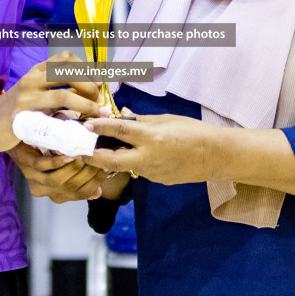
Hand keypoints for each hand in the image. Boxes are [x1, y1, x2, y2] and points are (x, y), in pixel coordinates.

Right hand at [0, 52, 103, 151]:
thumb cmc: (12, 110)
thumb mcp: (33, 95)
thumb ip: (55, 91)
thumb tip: (86, 92)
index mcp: (35, 72)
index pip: (64, 58)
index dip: (85, 68)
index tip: (97, 82)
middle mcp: (32, 80)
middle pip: (68, 72)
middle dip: (89, 85)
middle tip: (99, 100)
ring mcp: (26, 98)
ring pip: (63, 96)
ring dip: (86, 105)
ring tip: (97, 114)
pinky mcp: (22, 117)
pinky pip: (50, 119)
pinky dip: (68, 125)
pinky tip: (77, 131)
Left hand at [9, 144, 107, 201]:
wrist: (23, 135)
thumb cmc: (51, 148)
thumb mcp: (69, 164)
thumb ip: (82, 177)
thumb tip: (97, 192)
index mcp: (59, 194)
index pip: (83, 193)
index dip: (96, 182)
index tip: (107, 167)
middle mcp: (47, 190)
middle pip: (72, 188)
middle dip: (88, 173)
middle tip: (99, 158)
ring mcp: (35, 179)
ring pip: (57, 180)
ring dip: (73, 168)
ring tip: (84, 156)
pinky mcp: (27, 165)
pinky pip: (43, 167)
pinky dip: (57, 162)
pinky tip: (68, 154)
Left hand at [83, 114, 225, 185]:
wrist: (216, 156)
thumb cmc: (193, 132)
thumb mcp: (166, 119)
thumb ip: (141, 120)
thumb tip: (122, 115)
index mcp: (151, 137)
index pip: (118, 130)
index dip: (99, 127)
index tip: (85, 125)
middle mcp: (147, 157)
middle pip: (110, 160)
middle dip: (91, 157)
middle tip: (78, 151)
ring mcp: (151, 172)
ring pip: (123, 166)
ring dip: (111, 159)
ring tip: (100, 150)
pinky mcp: (157, 180)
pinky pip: (138, 170)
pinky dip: (130, 162)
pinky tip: (130, 155)